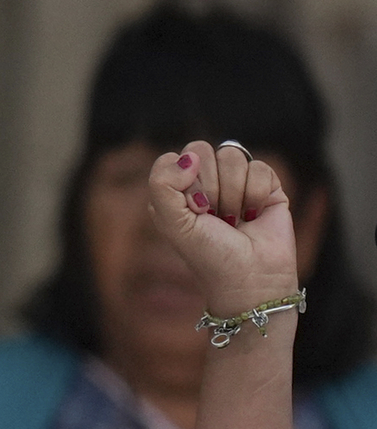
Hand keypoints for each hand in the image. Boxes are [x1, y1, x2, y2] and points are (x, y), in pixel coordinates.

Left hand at [146, 140, 299, 322]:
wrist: (251, 277)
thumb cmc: (208, 254)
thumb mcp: (172, 223)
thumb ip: (162, 185)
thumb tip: (188, 157)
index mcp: (175, 189)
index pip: (173, 158)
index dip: (182, 182)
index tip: (192, 211)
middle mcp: (204, 181)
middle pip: (201, 150)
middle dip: (208, 186)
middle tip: (213, 216)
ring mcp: (236, 181)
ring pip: (231, 155)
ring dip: (233, 193)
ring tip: (234, 218)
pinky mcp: (266, 185)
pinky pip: (259, 167)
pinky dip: (255, 194)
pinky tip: (254, 215)